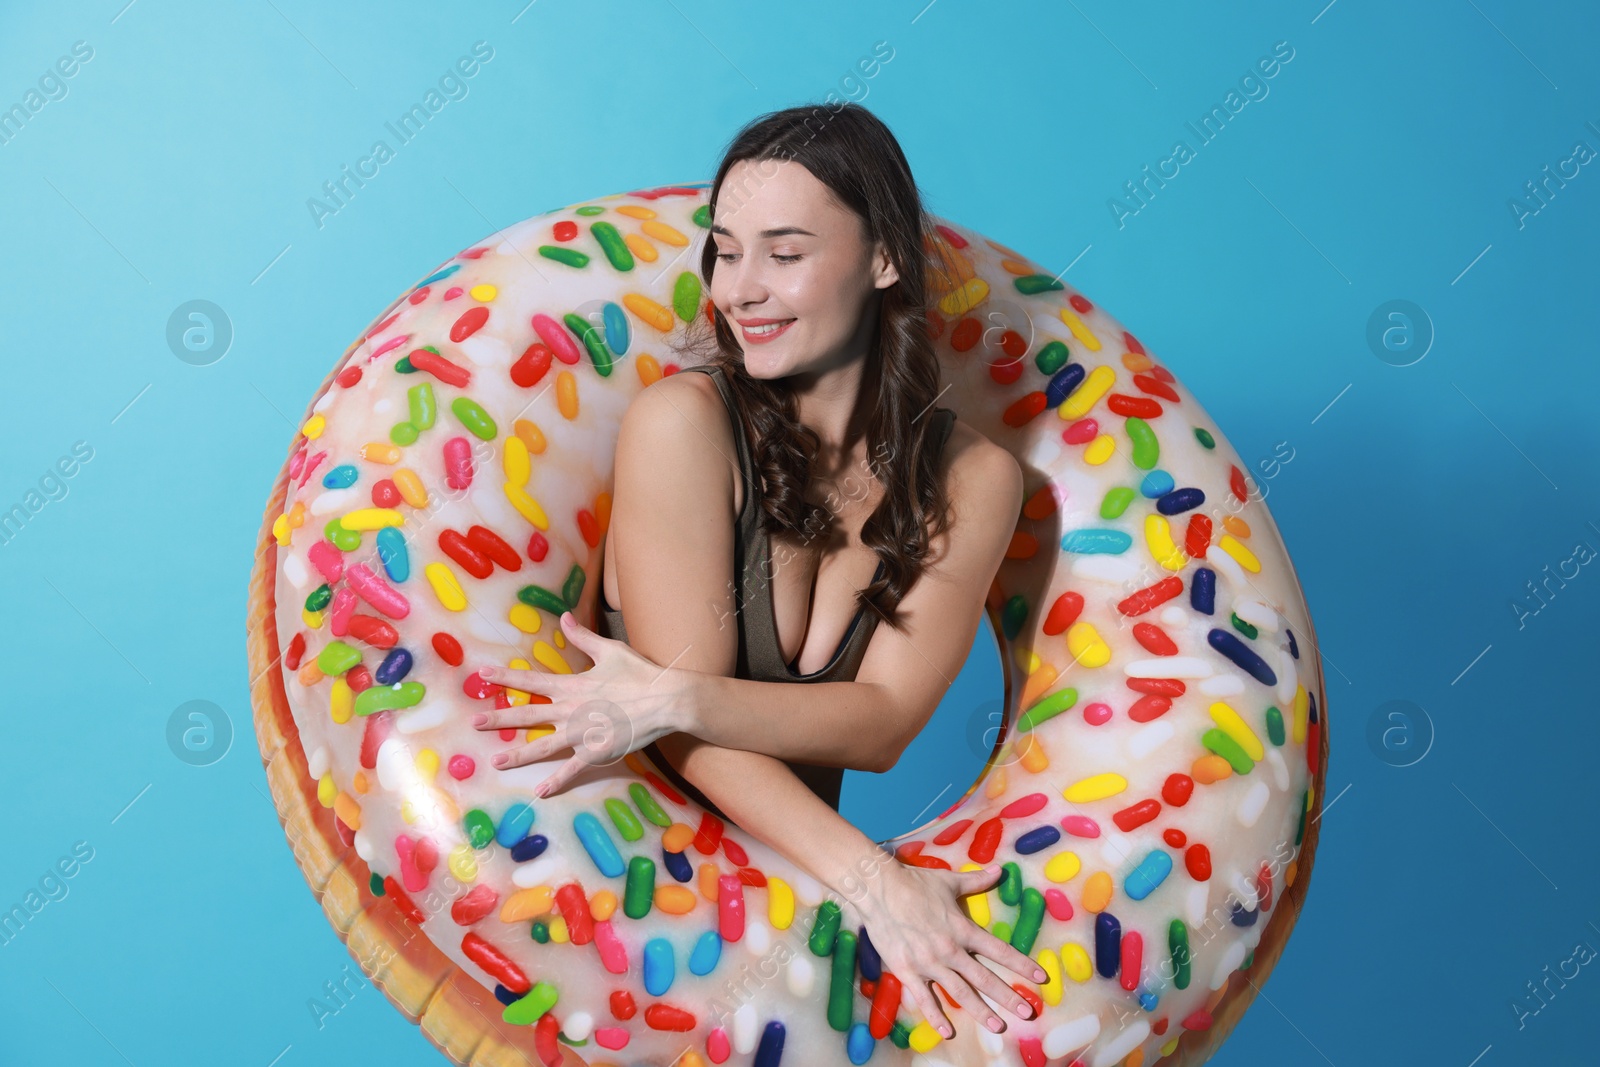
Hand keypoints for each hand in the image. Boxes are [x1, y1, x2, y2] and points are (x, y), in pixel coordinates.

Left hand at [470, 611, 693, 797]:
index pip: (531, 680)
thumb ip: (583, 637)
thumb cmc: (640, 673)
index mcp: (572, 685)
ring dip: (517, 754)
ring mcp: (581, 733)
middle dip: (499, 718)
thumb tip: (565, 618)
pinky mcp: (596, 752)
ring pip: (542, 745)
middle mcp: (570, 710)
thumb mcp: (610, 650)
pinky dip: (556, 781)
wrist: (665, 699)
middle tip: (474, 723)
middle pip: (527, 715)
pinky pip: (571, 769)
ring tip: (496, 761)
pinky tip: (540, 791)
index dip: (505, 678)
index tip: (483, 677)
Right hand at [855, 860, 1045, 1039]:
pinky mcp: (907, 971)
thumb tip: (1000, 870)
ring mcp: (929, 963)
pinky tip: (947, 1032)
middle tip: (1028, 1012)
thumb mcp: (949, 880)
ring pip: (960, 992)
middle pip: (984, 978)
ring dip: (981, 1011)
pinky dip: (936, 1017)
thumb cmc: (915, 883)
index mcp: (962, 929)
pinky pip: (924, 999)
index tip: (1040, 977)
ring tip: (998, 1026)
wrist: (879, 890)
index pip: (999, 950)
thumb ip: (977, 880)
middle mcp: (950, 949)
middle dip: (1008, 996)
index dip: (1021, 964)